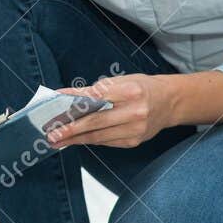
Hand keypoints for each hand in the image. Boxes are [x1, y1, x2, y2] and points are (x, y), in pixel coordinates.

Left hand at [47, 74, 176, 148]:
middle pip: (95, 122)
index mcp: (130, 91)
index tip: (55, 105)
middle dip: (70, 129)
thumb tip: (68, 98)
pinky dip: (89, 140)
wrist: (170, 102)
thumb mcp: (121, 80)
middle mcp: (135, 112)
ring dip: (75, 139)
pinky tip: (76, 140)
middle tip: (52, 133)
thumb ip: (96, 90)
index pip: (96, 97)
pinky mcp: (133, 142)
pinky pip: (106, 142)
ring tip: (58, 139)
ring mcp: (135, 130)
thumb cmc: (142, 88)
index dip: (74, 102)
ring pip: (98, 137)